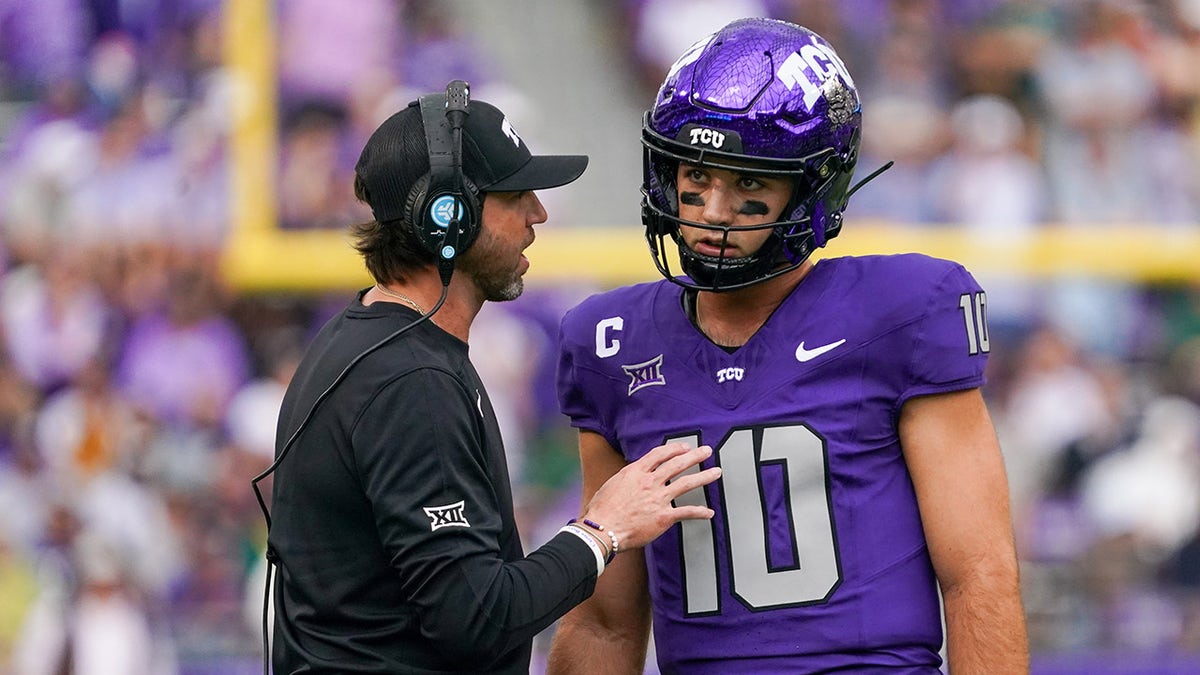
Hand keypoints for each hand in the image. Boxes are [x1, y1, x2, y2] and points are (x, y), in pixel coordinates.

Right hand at [580, 442, 719, 551]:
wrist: (603, 529)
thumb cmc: (601, 510)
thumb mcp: (612, 484)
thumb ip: (627, 479)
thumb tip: (632, 477)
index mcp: (636, 472)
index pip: (659, 455)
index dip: (674, 449)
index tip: (684, 448)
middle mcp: (650, 482)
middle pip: (677, 464)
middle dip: (694, 456)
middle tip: (706, 451)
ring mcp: (658, 499)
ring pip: (686, 483)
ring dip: (704, 476)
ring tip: (716, 472)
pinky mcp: (664, 517)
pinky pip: (686, 512)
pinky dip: (700, 512)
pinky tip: (709, 512)